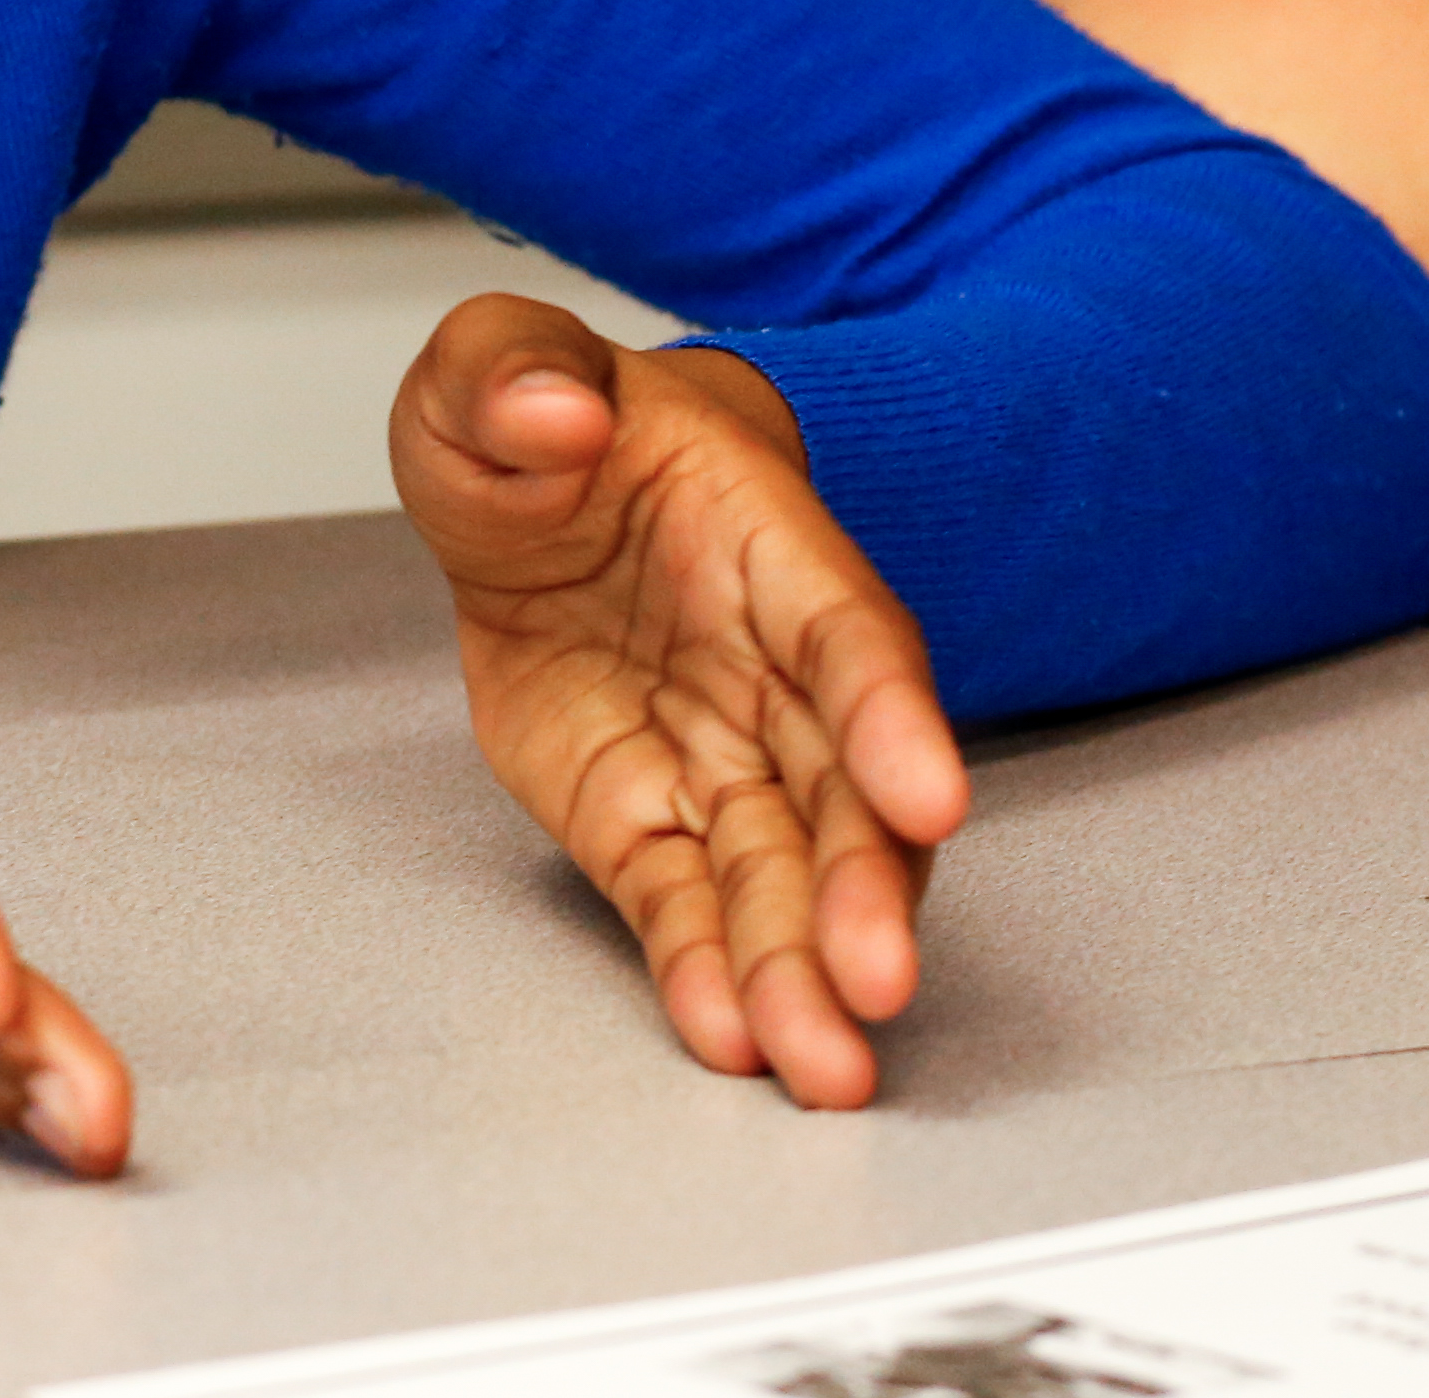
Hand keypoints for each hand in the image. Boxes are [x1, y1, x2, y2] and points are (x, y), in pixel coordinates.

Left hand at [392, 295, 968, 1108]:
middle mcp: (768, 666)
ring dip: (805, 972)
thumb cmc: (552, 421)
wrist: (538, 483)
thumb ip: (514, 372)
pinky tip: (730, 1040)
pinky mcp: (645, 821)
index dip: (892, 716)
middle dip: (865, 890)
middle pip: (842, 788)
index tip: (931, 795)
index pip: (847, 633)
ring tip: (820, 1066)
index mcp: (763, 539)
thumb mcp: (496, 362)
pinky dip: (705, 975)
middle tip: (872, 984)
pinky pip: (686, 906)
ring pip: (783, 873)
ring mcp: (716, 753)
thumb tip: (555, 412)